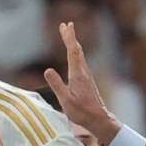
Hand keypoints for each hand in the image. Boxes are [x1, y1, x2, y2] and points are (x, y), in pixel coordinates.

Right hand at [43, 22, 120, 145]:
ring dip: (73, 44)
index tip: (66, 26)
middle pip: (77, 50)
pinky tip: (74, 56)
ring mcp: (86, 76)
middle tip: (66, 25)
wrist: (98, 119)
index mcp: (77, 74)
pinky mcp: (87, 81)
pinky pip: (80, 62)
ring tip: (69, 37)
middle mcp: (83, 72)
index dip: (69, 37)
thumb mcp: (65, 100)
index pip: (72, 51)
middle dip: (71, 37)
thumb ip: (56, 85)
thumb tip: (47, 70)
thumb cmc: (81, 112)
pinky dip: (76, 54)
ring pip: (79, 55)